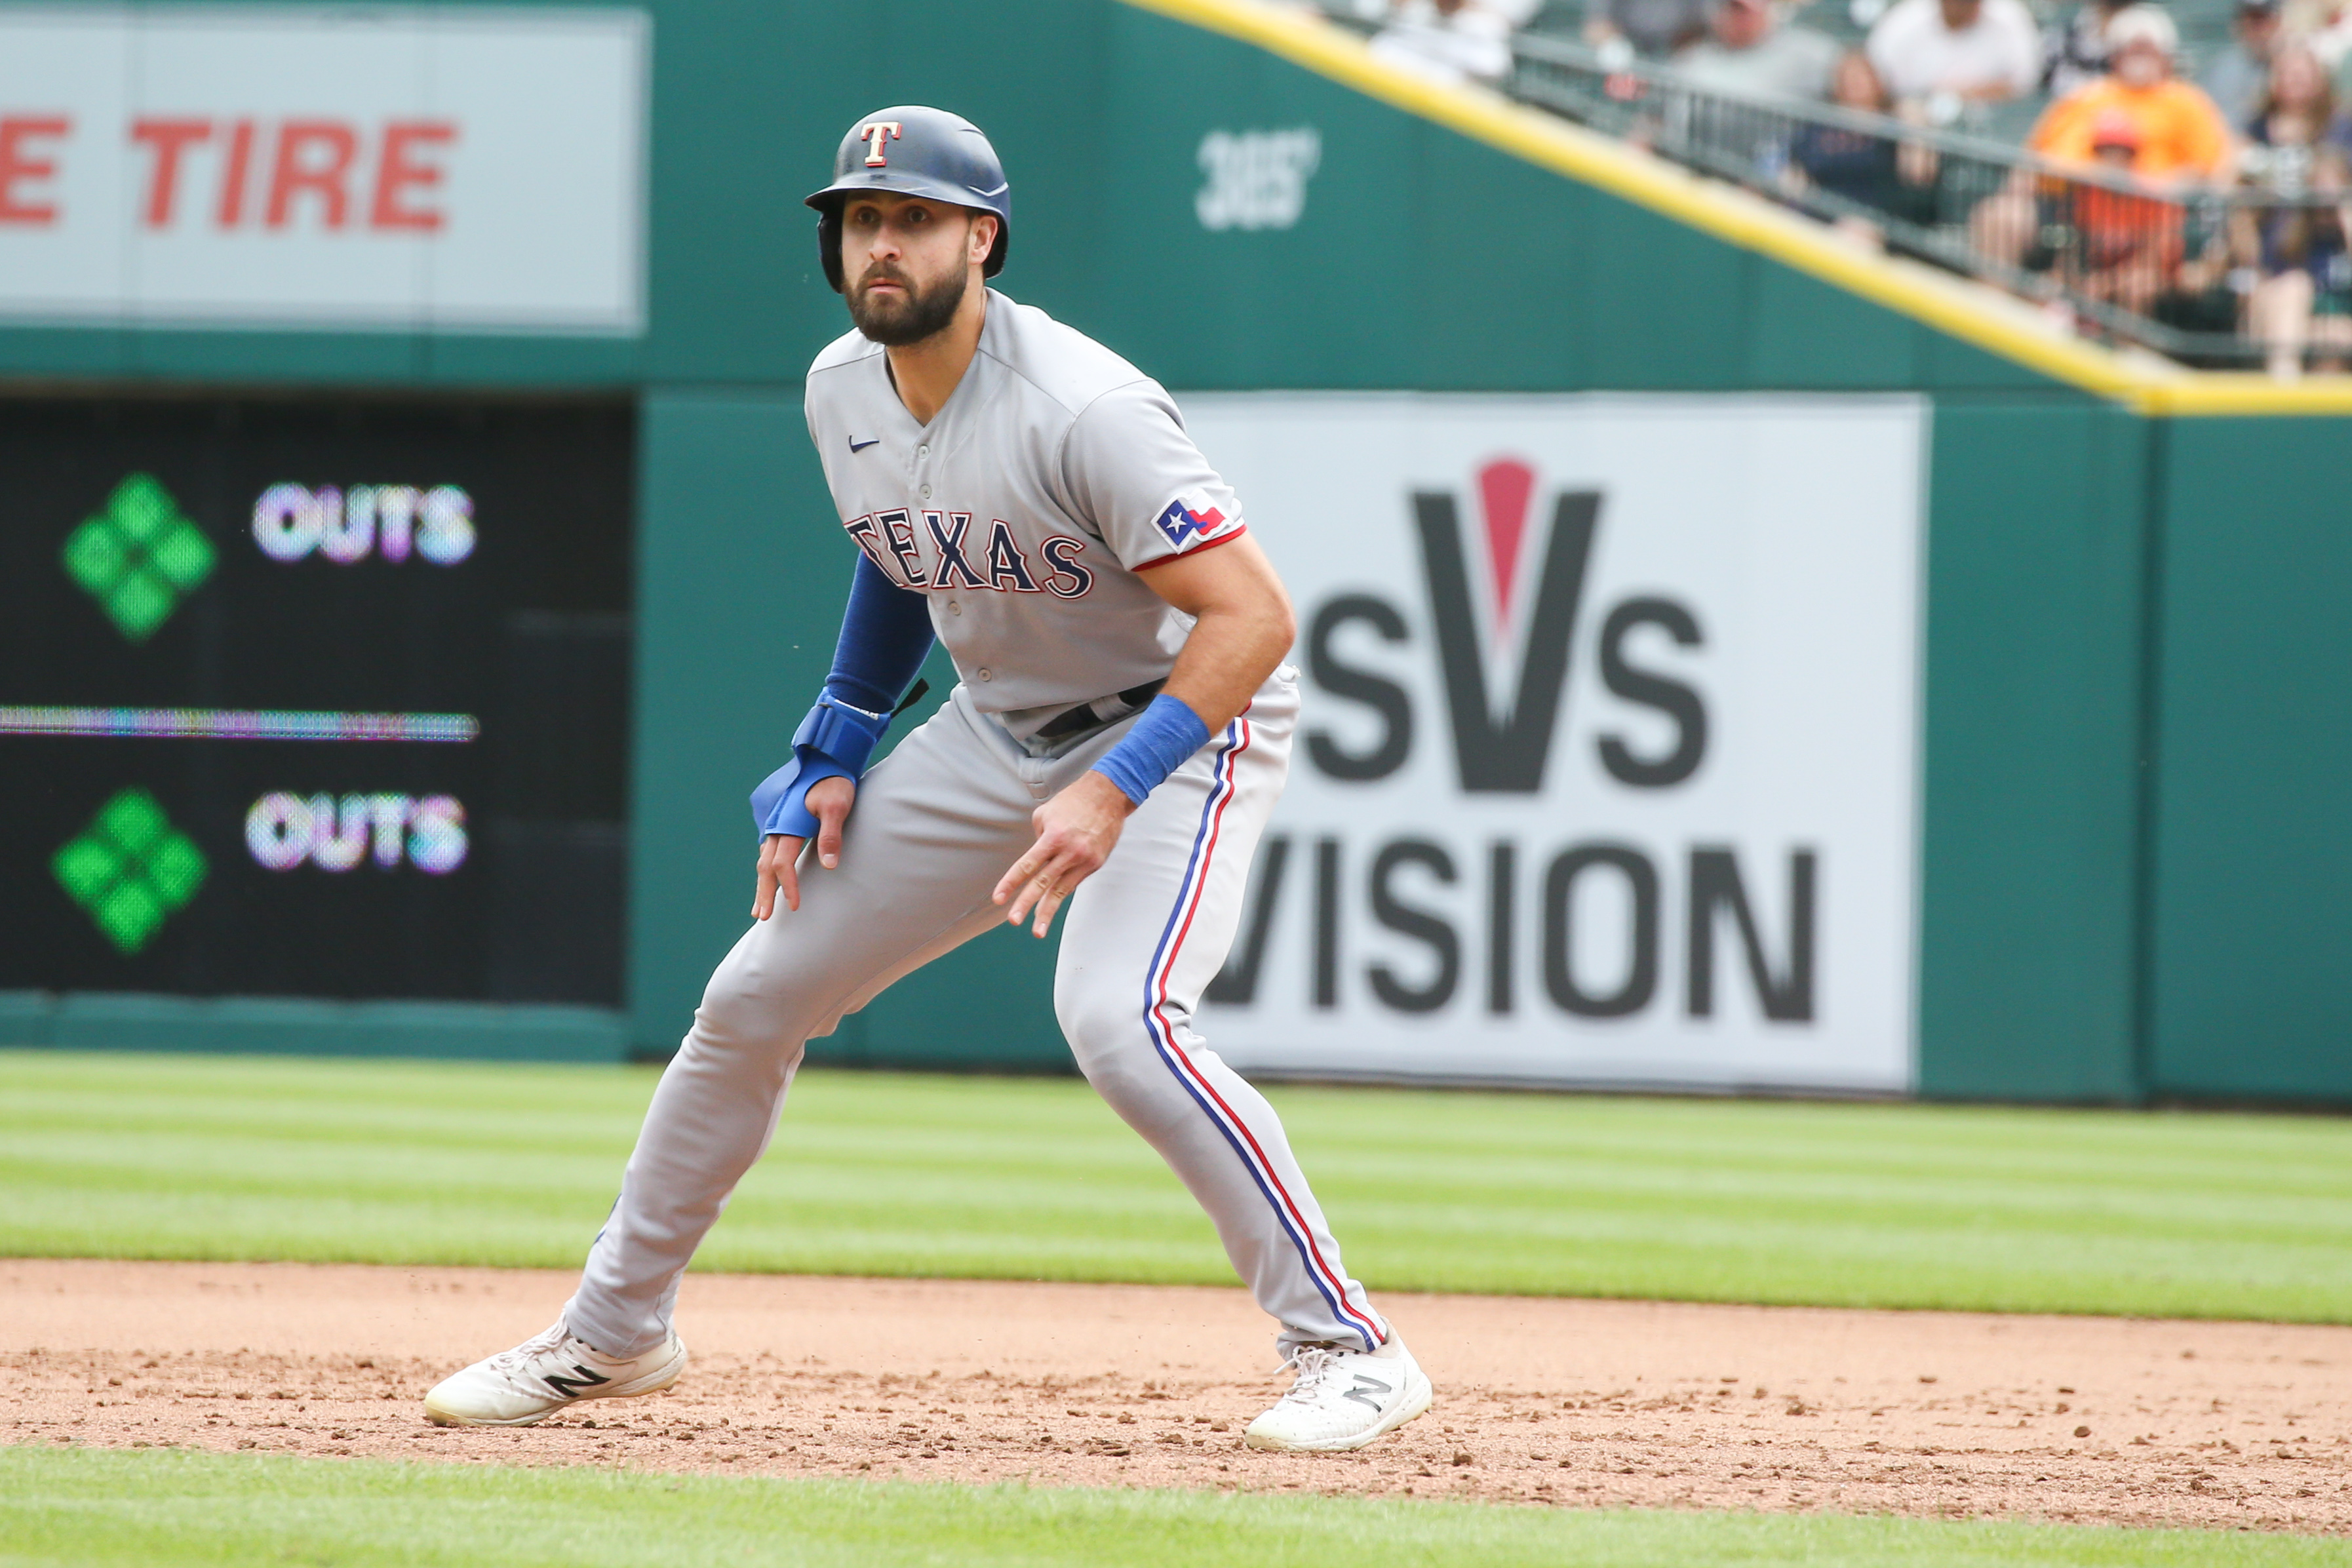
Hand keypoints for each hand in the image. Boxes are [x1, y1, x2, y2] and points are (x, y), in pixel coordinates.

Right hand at [753, 774, 856, 919]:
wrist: (826, 758)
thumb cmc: (834, 782)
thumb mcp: (837, 807)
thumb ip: (830, 836)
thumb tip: (828, 866)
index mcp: (787, 826)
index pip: (782, 864)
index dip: (788, 886)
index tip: (795, 906)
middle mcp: (777, 826)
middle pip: (765, 866)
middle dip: (764, 893)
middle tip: (761, 917)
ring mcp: (776, 823)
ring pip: (764, 859)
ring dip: (762, 883)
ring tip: (759, 905)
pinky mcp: (781, 820)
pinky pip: (768, 849)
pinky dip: (766, 867)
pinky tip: (768, 876)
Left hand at [992, 770, 1134, 936]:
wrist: (1110, 795)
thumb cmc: (1074, 801)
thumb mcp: (1045, 814)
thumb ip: (1037, 839)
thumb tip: (1034, 860)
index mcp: (1053, 837)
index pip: (1026, 865)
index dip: (1011, 883)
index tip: (998, 898)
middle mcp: (1069, 851)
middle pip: (1042, 882)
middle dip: (1026, 903)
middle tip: (1013, 920)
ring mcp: (1084, 860)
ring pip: (1061, 890)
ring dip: (1047, 911)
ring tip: (1037, 931)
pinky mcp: (1096, 863)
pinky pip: (1074, 882)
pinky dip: (1061, 894)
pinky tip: (1050, 907)